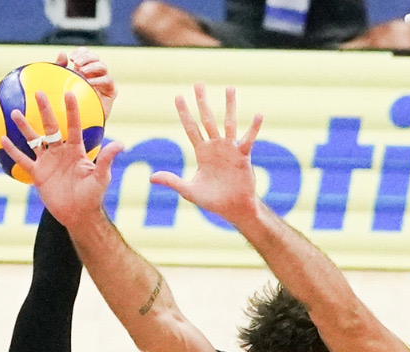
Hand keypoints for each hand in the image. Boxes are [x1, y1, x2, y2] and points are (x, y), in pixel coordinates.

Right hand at [5, 89, 121, 227]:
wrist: (78, 214)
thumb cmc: (92, 195)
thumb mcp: (101, 177)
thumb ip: (107, 159)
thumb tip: (120, 143)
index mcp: (76, 150)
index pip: (74, 126)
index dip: (71, 110)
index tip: (68, 93)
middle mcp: (60, 152)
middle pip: (51, 127)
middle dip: (44, 110)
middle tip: (38, 92)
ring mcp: (48, 162)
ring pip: (34, 140)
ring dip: (24, 127)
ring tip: (14, 113)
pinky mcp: (38, 174)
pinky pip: (23, 160)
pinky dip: (13, 151)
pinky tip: (3, 139)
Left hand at [56, 47, 115, 118]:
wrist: (80, 125)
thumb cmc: (69, 105)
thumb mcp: (62, 85)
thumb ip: (61, 68)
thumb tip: (63, 53)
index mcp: (84, 69)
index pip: (86, 54)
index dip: (81, 53)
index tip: (71, 58)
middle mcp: (96, 74)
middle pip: (95, 58)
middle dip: (86, 57)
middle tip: (76, 63)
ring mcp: (104, 82)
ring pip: (102, 66)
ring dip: (92, 66)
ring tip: (82, 72)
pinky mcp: (111, 91)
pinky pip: (108, 80)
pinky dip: (99, 80)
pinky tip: (90, 83)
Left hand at [149, 84, 262, 226]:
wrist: (232, 209)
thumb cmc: (212, 200)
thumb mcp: (189, 191)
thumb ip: (172, 181)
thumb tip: (151, 178)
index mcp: (202, 152)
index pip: (191, 128)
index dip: (184, 113)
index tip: (178, 96)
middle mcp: (215, 146)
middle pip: (207, 119)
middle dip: (202, 102)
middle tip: (198, 83)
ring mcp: (230, 149)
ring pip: (228, 122)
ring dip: (229, 105)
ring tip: (230, 88)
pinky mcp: (243, 155)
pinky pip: (248, 139)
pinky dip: (254, 128)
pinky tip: (259, 115)